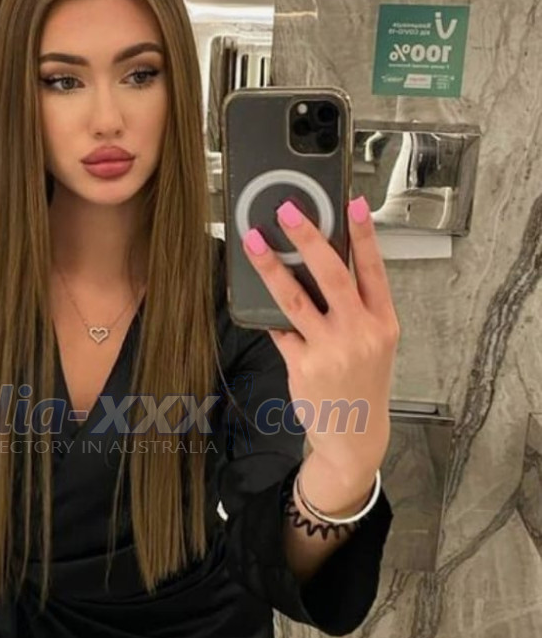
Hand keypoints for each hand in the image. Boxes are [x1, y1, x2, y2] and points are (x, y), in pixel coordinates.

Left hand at [242, 195, 399, 489]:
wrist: (355, 434)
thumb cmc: (362, 384)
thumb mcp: (375, 345)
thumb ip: (356, 310)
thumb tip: (318, 268)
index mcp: (383, 322)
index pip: (374, 269)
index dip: (364, 234)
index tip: (354, 202)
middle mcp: (360, 333)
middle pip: (332, 275)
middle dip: (308, 238)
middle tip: (288, 211)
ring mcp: (331, 350)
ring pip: (296, 298)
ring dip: (271, 267)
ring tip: (255, 242)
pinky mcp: (303, 366)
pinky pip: (280, 329)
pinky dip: (268, 312)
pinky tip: (253, 295)